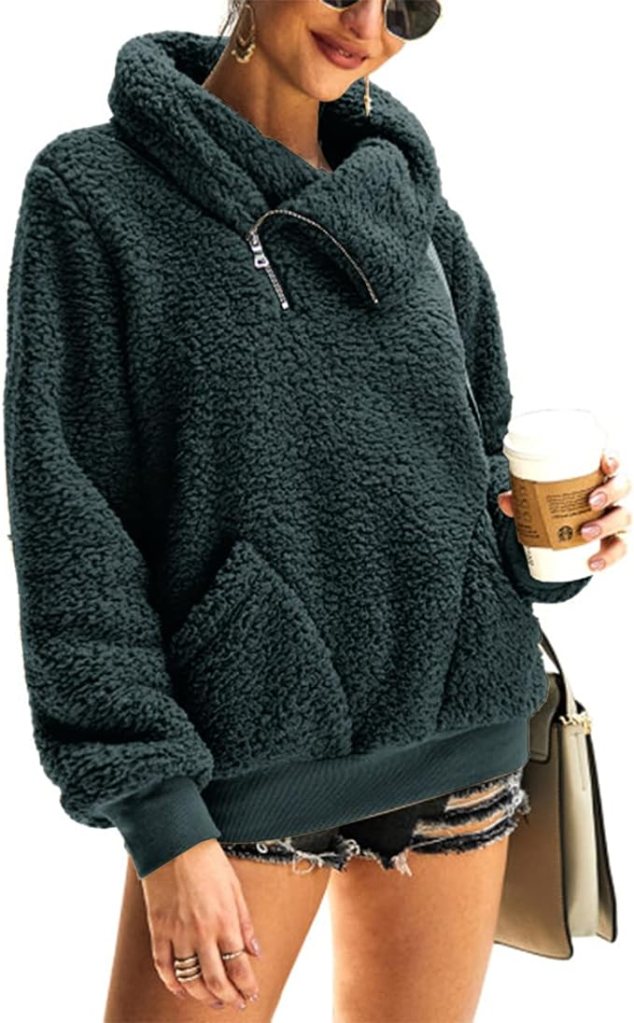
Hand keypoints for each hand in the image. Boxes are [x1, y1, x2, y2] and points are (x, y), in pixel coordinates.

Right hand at [141, 838, 261, 1011]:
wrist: (174, 842)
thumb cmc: (208, 861)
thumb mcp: (235, 888)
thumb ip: (245, 923)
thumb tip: (255, 952)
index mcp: (225, 921)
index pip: (239, 967)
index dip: (246, 986)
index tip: (251, 994)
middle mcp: (202, 932)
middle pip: (215, 981)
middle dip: (228, 998)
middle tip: (235, 1004)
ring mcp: (178, 933)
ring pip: (190, 980)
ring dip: (203, 996)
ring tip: (213, 1001)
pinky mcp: (158, 930)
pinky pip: (164, 967)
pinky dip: (173, 984)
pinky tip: (182, 990)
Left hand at [496, 450, 630, 572]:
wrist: (565, 529)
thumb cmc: (556, 502)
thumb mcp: (540, 496)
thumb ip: (523, 497)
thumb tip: (504, 500)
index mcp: (598, 474)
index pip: (613, 461)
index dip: (613, 459)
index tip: (605, 464)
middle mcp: (613, 493)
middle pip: (622, 487)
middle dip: (609, 492)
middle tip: (590, 502)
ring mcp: (617, 516)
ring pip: (624, 516)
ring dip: (607, 524)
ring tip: (585, 533)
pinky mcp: (616, 539)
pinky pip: (619, 548)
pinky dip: (608, 558)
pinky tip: (593, 563)